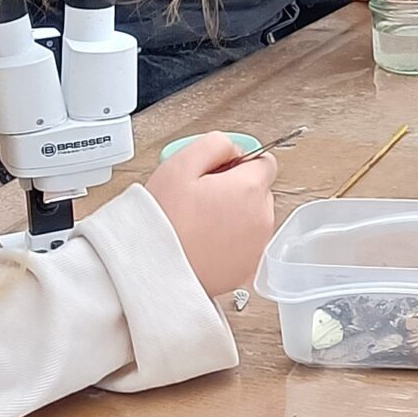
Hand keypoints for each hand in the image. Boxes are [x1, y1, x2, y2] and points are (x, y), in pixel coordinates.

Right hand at [144, 133, 279, 298]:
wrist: (153, 272)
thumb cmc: (163, 222)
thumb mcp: (180, 165)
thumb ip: (214, 144)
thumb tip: (232, 148)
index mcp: (250, 189)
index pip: (264, 162)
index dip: (237, 162)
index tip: (215, 172)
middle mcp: (262, 218)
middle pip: (258, 191)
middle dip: (235, 189)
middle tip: (199, 198)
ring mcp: (256, 246)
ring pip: (252, 218)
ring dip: (233, 215)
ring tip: (196, 222)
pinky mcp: (247, 269)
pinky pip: (244, 244)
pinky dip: (229, 241)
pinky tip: (201, 242)